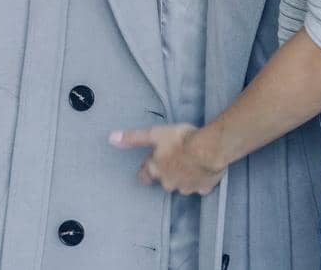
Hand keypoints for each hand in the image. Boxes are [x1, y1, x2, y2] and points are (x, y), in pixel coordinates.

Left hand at [110, 124, 224, 196]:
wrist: (209, 149)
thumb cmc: (181, 140)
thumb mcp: (154, 134)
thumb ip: (133, 138)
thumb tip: (111, 139)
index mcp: (157, 170)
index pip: (146, 176)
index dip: (146, 171)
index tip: (148, 168)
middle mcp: (170, 182)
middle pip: (164, 181)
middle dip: (166, 173)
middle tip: (173, 160)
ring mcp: (187, 187)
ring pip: (182, 185)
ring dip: (184, 176)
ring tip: (189, 163)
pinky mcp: (204, 187)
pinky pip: (200, 187)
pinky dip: (200, 181)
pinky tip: (203, 171)